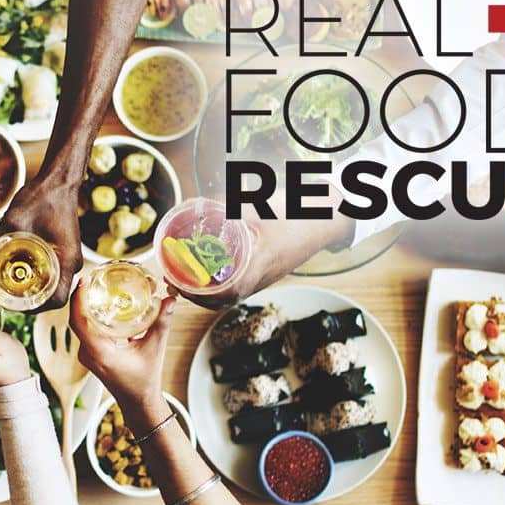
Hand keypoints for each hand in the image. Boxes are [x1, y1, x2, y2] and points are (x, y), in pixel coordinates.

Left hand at [0, 176, 82, 311]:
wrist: (58, 180)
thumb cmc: (41, 198)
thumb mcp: (12, 222)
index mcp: (67, 261)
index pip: (56, 301)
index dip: (34, 308)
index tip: (12, 304)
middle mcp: (73, 263)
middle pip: (54, 296)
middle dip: (30, 300)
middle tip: (6, 298)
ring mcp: (70, 258)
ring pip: (53, 285)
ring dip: (33, 289)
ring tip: (9, 287)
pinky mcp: (65, 251)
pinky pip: (54, 272)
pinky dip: (37, 276)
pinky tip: (17, 270)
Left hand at [70, 279, 175, 405]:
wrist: (138, 402)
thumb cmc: (144, 381)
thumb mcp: (154, 349)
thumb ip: (162, 323)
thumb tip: (170, 300)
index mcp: (99, 352)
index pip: (78, 321)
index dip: (77, 299)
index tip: (83, 281)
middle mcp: (88, 353)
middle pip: (77, 319)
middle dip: (81, 297)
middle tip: (91, 278)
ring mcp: (88, 355)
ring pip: (81, 325)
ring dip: (85, 307)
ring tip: (94, 287)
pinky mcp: (92, 355)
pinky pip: (86, 331)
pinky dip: (91, 317)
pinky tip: (100, 305)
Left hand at [180, 193, 353, 310]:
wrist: (329, 217)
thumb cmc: (295, 211)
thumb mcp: (257, 206)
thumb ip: (228, 206)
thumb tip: (197, 206)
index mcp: (256, 266)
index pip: (221, 295)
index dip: (195, 293)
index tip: (176, 283)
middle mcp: (259, 277)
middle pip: (221, 298)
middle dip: (195, 292)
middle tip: (174, 278)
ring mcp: (264, 275)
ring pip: (229, 292)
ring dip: (207, 288)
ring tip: (186, 274)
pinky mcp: (267, 270)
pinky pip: (240, 282)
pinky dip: (221, 280)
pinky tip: (209, 266)